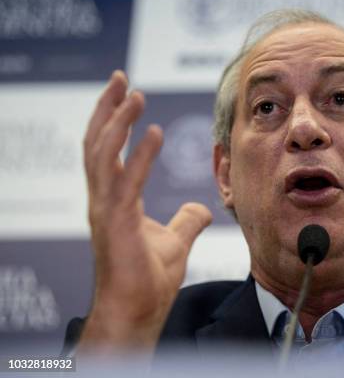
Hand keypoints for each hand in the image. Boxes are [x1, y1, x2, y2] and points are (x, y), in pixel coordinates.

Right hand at [78, 71, 211, 354]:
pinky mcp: (115, 223)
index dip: (113, 119)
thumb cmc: (149, 279)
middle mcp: (103, 199)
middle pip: (98, 142)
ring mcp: (105, 210)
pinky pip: (126, 182)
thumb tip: (201, 208)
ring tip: (134, 94)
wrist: (138, 311)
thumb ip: (187, 220)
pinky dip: (140, 156)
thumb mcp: (176, 240)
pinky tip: (156, 133)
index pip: (107, 149)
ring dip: (117, 121)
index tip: (126, 91)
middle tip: (121, 78)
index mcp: (113, 199)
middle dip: (107, 107)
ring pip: (102, 154)